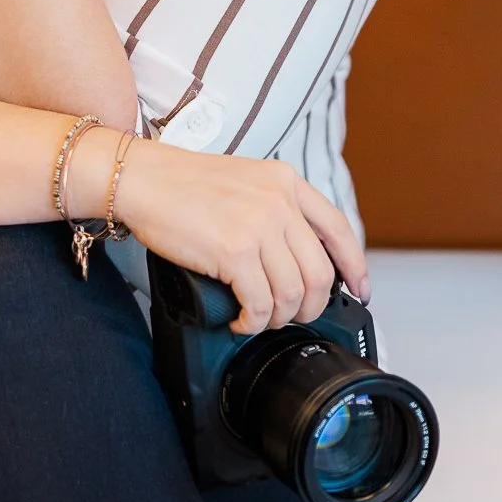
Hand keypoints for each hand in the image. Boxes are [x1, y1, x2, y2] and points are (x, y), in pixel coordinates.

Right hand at [97, 135, 370, 334]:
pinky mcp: (235, 251)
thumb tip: (296, 257)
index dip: (355, 266)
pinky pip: (260, 304)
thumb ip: (275, 207)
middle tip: (292, 315)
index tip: (358, 289)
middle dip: (310, 305)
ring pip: (294, 293)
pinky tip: (241, 321)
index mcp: (286, 181)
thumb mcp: (245, 180)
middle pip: (320, 272)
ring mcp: (259, 225)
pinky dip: (253, 322)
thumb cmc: (182, 184)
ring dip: (279, 317)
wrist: (142, 179)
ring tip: (259, 317)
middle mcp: (279, 201)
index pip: (339, 229)